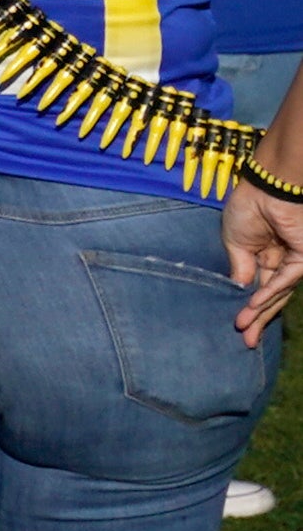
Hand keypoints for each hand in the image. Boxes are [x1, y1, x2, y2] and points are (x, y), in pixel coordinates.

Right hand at [229, 172, 302, 340]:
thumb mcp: (235, 242)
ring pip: (279, 294)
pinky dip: (269, 293)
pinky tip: (253, 306)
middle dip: (257, 319)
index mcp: (265, 256)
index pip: (259, 288)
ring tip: (245, 329)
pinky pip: (285, 280)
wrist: (267, 188)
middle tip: (246, 341)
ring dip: (261, 312)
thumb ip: (240, 268)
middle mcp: (281, 262)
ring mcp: (293, 262)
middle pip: (271, 297)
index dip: (249, 307)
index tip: (238, 326)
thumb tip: (242, 290)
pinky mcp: (302, 259)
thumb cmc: (248, 208)